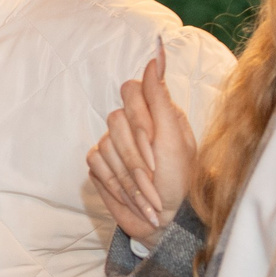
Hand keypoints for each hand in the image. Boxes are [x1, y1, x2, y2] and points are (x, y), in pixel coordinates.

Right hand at [86, 47, 196, 242]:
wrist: (167, 221)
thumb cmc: (179, 181)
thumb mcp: (174, 138)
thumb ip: (160, 97)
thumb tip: (155, 55)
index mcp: (158, 112)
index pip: (132, 91)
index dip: (140, 118)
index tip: (155, 141)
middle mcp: (135, 123)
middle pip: (116, 119)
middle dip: (137, 153)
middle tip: (155, 175)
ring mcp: (115, 143)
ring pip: (106, 144)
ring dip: (128, 174)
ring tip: (148, 193)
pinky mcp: (101, 165)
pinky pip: (95, 162)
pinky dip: (114, 182)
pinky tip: (130, 194)